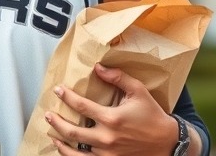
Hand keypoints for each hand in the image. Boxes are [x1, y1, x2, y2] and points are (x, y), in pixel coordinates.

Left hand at [45, 64, 176, 154]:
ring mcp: (107, 154)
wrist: (167, 143)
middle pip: (71, 131)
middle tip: (48, 113)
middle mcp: (107, 138)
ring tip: (51, 132)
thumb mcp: (138, 92)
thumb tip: (98, 67)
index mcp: (112, 118)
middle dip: (56, 121)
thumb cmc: (152, 116)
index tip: (58, 90)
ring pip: (75, 150)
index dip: (67, 97)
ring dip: (59, 140)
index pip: (81, 106)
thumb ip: (118, 78)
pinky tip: (63, 149)